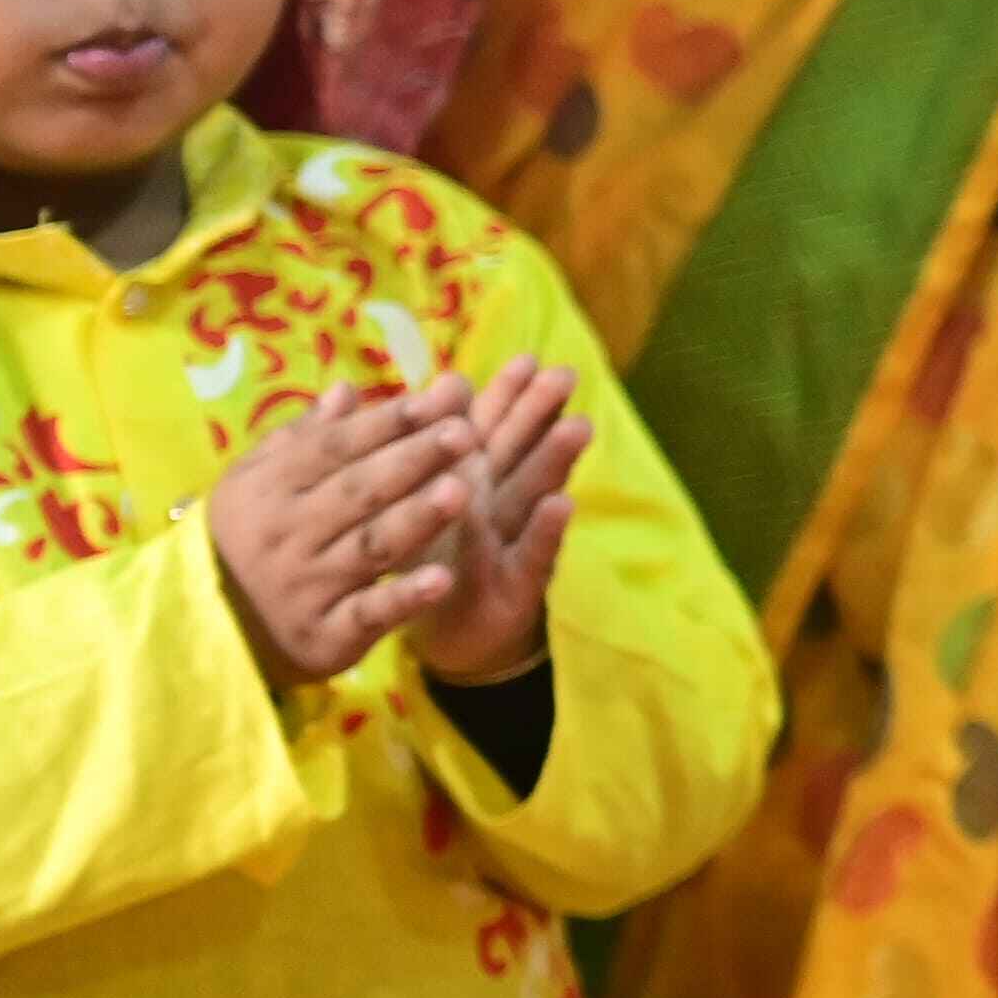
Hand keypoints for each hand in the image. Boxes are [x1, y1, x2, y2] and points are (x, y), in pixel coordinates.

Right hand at [206, 385, 477, 695]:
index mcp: (269, 487)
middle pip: (358, 491)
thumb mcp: (261, 482)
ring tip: (461, 491)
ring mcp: (305, 587)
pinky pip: (368, 613)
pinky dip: (404, 598)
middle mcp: (286, 535)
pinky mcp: (326, 635)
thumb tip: (347, 389)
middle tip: (464, 432)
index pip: (333, 448)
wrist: (213, 627)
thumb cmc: (253, 537)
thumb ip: (306, 438)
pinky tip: (444, 578)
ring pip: (370, 547)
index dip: (384, 423)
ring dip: (417, 519)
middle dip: (413, 459)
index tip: (434, 400)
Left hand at [401, 363, 591, 690]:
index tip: (527, 360)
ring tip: (577, 427)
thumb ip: (430, 450)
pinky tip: (563, 505)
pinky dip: (545, 531)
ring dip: (555, 461)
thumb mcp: (420, 506)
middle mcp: (495, 506)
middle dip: (539, 414)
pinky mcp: (517, 588)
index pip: (486, 430)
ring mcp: (510, 544)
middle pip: (517, 452)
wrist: (452, 637)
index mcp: (467, 482)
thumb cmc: (435, 565)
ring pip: (531, 494)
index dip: (506, 396)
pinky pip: (532, 556)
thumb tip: (440, 385)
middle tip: (565, 375)